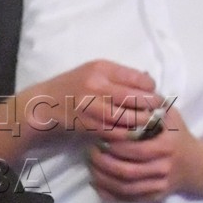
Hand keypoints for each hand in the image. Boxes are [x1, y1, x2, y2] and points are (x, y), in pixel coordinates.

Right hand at [25, 61, 160, 138]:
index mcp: (101, 68)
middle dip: (152, 107)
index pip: (138, 79)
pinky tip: (134, 135)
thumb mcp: (93, 72)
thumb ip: (118, 76)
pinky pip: (115, 132)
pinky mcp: (87, 124)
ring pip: (128, 117)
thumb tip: (148, 84)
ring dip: (143, 123)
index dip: (151, 89)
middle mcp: (96, 85)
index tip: (153, 95)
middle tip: (158, 112)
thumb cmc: (72, 86)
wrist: (44, 104)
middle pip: (136, 98)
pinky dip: (128, 135)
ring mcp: (90, 106)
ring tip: (150, 125)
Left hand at [88, 105, 201, 202]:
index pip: (135, 148)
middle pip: (126, 170)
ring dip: (103, 178)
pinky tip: (97, 183)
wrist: (198, 165)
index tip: (99, 136)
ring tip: (90, 166)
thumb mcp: (172, 116)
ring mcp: (160, 184)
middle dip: (103, 162)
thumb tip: (133, 87)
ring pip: (125, 187)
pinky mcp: (155, 196)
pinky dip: (110, 193)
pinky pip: (129, 199)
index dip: (114, 145)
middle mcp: (164, 166)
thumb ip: (153, 104)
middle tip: (89, 152)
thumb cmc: (179, 135)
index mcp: (166, 144)